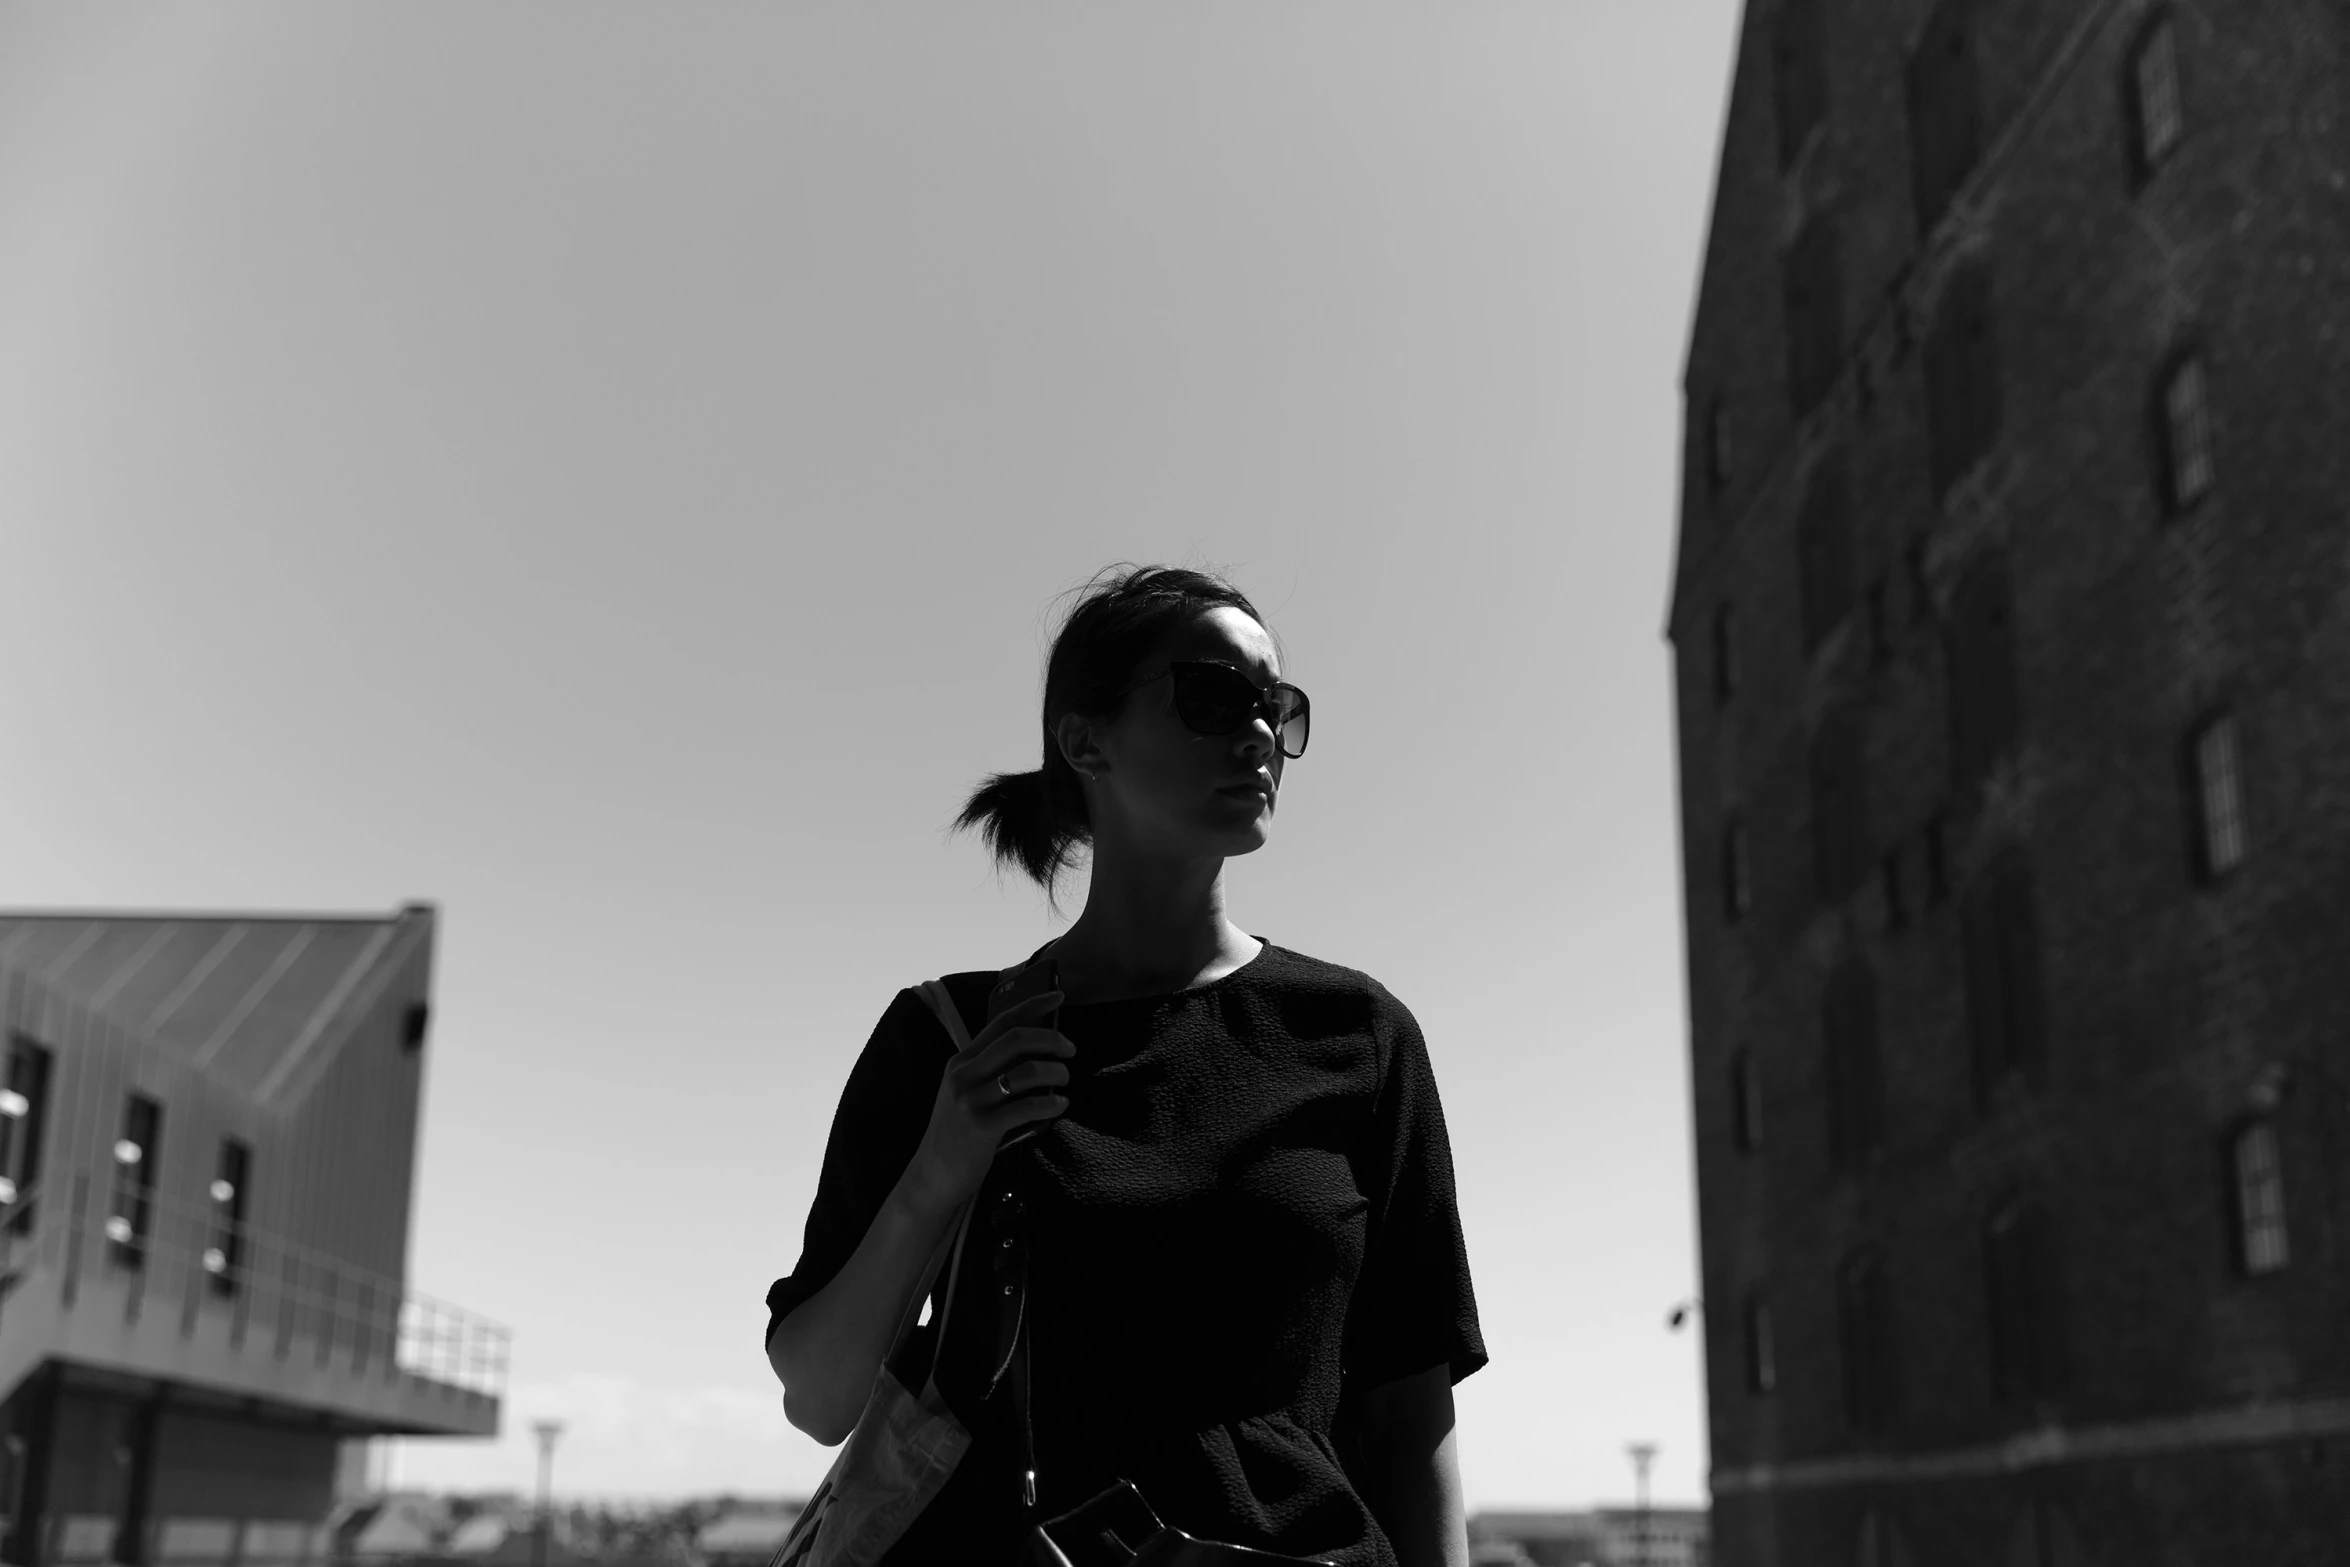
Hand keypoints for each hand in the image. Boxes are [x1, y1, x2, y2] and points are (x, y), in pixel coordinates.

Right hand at [906, 989, 1073, 1213]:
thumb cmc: (959, 1134)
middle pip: (1016, 1039)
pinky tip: (1060, 1106)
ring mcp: (971, 1099)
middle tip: (1070, 1050)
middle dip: (1051, 1038)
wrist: (933, 1176)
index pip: (1000, 1022)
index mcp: (961, 1061)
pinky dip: (1052, 1103)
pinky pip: (1028, 1106)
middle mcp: (963, 1074)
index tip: (1058, 995)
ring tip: (1064, 1082)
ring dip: (1056, 1073)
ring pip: (1026, 1071)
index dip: (1032, 1005)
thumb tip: (1039, 1054)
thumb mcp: (966, 1094)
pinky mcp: (981, 1126)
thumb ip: (992, 1072)